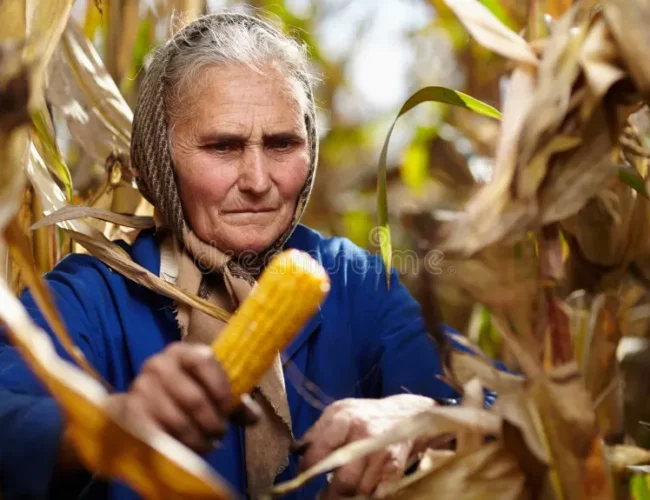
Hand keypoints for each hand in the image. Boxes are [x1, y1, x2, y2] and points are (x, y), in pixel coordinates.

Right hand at [104, 342, 259, 453]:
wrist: (139, 406)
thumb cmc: (183, 394)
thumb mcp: (210, 391)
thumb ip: (233, 400)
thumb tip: (253, 417)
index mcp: (181, 352)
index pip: (205, 361)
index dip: (221, 388)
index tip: (227, 409)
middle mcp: (158, 365)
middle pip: (194, 398)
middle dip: (212, 422)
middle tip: (219, 433)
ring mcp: (140, 388)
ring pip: (178, 422)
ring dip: (198, 439)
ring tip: (206, 444)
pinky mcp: (129, 414)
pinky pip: (159, 436)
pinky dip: (177, 447)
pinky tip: (186, 450)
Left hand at [297, 395, 435, 497]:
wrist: (408, 414)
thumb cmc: (366, 414)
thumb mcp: (340, 412)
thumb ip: (316, 431)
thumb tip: (295, 451)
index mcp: (345, 419)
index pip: (318, 454)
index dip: (306, 470)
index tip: (302, 477)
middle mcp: (364, 436)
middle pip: (342, 481)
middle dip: (330, 494)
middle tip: (321, 496)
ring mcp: (382, 454)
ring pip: (359, 491)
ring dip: (348, 496)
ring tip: (340, 493)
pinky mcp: (395, 468)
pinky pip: (376, 494)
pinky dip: (366, 496)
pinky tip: (360, 489)